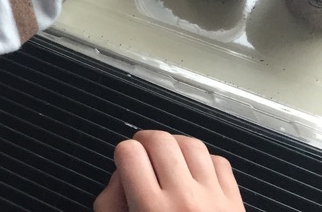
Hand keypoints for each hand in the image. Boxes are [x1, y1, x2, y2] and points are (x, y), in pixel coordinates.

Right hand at [93, 131, 244, 211]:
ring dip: (175, 147)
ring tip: (168, 160)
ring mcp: (214, 199)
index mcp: (151, 209)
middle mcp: (184, 200)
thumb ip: (110, 202)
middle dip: (145, 142)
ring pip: (191, 144)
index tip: (126, 166)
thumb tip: (121, 174)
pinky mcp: (235, 202)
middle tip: (143, 156)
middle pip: (159, 140)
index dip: (123, 155)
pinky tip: (194, 175)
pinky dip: (204, 161)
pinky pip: (219, 162)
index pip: (129, 152)